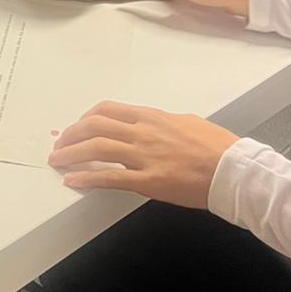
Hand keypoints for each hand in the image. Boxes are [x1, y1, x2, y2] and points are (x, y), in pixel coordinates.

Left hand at [49, 102, 237, 206]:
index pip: (108, 110)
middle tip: (60, 144)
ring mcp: (144, 156)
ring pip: (96, 148)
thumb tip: (155, 124)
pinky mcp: (148, 181)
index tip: (77, 126)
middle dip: (71, 134)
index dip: (86, 118)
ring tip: (58, 161)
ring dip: (71, 154)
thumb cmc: (217, 147)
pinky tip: (72, 181)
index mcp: (152, 117)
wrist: (233, 169)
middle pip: (95, 126)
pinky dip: (86, 178)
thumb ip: (165, 123)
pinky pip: (109, 178)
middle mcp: (143, 132)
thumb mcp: (187, 122)